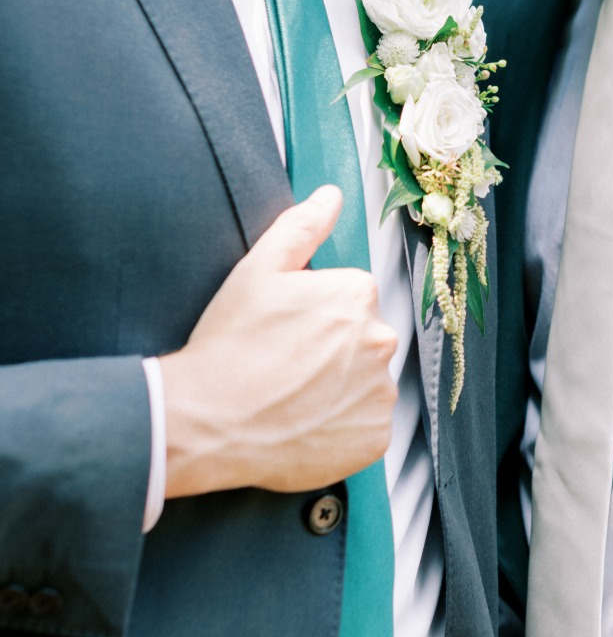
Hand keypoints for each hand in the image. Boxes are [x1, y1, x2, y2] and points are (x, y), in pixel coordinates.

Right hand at [160, 186, 397, 497]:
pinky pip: (367, 428)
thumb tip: (330, 197)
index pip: (351, 300)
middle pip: (362, 341)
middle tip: (287, 366)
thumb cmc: (229, 346)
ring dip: (340, 390)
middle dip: (333, 351)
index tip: (287, 332)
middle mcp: (380, 341)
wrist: (208, 421)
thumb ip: (301, 227)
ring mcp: (380, 394)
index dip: (315, 316)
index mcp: (357, 295)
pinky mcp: (374, 439)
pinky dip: (343, 429)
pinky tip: (305, 423)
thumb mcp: (257, 270)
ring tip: (293, 397)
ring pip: (366, 384)